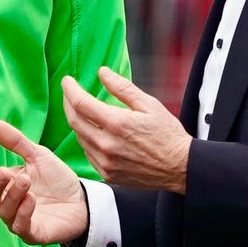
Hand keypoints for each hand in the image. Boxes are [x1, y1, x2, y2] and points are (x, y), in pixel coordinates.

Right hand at [0, 122, 88, 246]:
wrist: (83, 200)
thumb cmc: (57, 179)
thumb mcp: (38, 156)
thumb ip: (17, 142)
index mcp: (5, 186)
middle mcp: (8, 204)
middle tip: (6, 172)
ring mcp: (19, 220)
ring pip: (4, 212)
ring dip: (12, 196)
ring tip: (26, 181)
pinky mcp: (33, 234)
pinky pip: (21, 227)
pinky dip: (23, 213)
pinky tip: (31, 199)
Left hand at [61, 68, 191, 192]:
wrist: (179, 167)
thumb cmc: (167, 134)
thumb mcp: (149, 104)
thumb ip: (122, 88)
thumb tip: (102, 72)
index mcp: (117, 123)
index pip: (81, 103)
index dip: (70, 90)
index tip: (67, 81)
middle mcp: (107, 144)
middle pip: (74, 121)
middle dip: (68, 104)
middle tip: (69, 94)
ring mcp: (106, 162)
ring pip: (80, 138)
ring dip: (79, 123)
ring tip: (87, 113)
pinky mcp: (107, 174)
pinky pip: (88, 154)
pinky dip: (88, 140)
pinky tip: (97, 134)